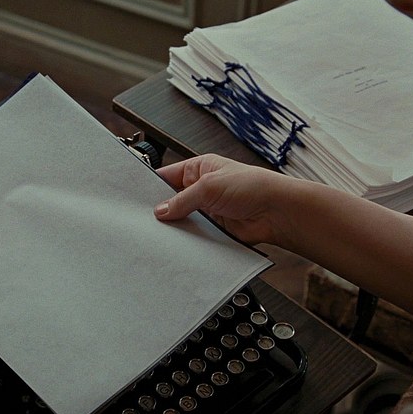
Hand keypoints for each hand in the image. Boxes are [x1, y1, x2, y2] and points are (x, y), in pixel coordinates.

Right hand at [154, 154, 288, 244]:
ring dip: (175, 227)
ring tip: (158, 233)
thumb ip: (182, 199)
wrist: (277, 213)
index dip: (151, 186)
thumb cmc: (253, 187)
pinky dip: (187, 240)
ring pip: (182, 220)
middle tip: (144, 219)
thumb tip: (161, 210)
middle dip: (162, 210)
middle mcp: (202, 189)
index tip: (135, 198)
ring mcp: (208, 211)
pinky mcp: (214, 230)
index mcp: (200, 169)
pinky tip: (176, 244)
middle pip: (173, 200)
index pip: (168, 176)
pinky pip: (194, 236)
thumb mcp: (210, 187)